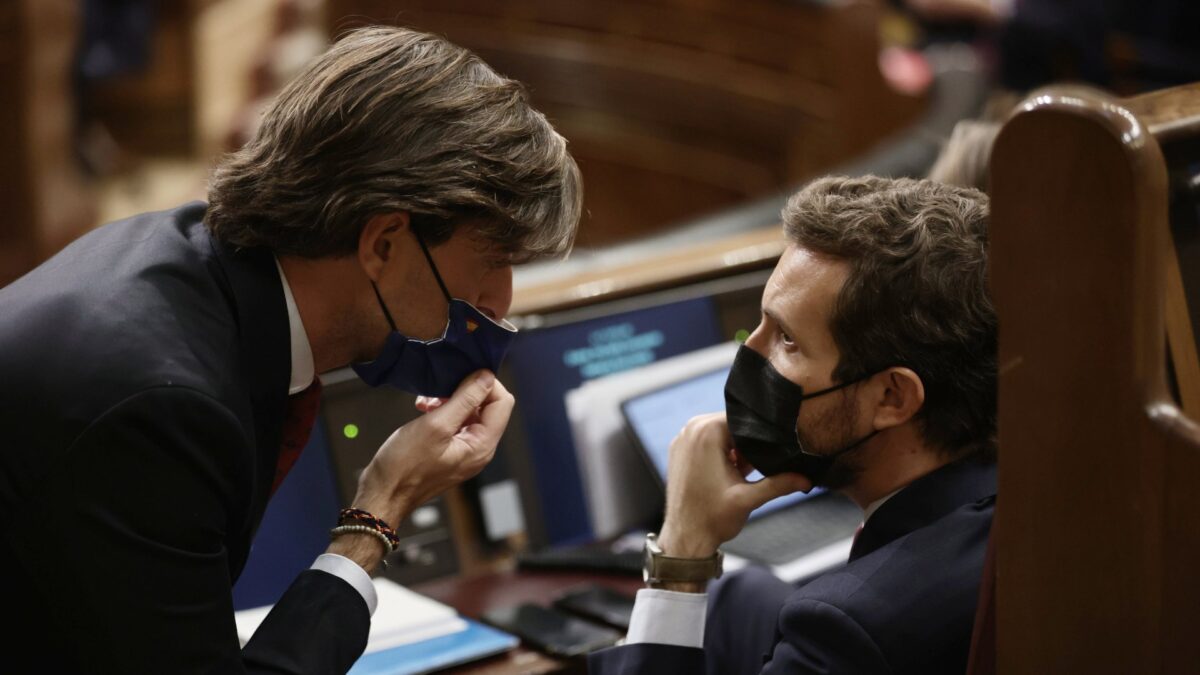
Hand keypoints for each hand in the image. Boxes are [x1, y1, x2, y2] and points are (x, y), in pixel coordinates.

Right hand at [351, 370, 513, 527]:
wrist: (383, 493)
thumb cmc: (404, 465)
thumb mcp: (436, 425)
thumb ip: (465, 399)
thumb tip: (486, 377)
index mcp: (482, 445)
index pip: (503, 402)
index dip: (485, 384)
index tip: (461, 374)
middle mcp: (480, 449)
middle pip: (488, 406)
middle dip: (465, 390)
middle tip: (439, 388)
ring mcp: (466, 451)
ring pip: (470, 412)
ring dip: (450, 399)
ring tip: (427, 400)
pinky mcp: (451, 451)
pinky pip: (456, 422)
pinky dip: (443, 410)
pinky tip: (425, 408)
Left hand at [657, 413, 811, 558]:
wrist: (684, 538)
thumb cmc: (712, 519)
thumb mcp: (749, 499)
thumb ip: (779, 484)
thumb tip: (807, 479)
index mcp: (706, 432)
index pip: (745, 420)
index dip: (761, 436)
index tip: (773, 452)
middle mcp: (691, 429)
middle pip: (733, 426)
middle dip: (748, 445)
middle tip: (756, 468)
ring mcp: (682, 439)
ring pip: (721, 434)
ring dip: (735, 450)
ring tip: (742, 474)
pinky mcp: (679, 450)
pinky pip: (706, 442)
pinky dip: (720, 454)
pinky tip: (729, 475)